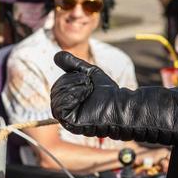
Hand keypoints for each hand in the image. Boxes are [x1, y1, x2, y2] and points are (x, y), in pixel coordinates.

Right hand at [50, 51, 177, 144]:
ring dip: (76, 86)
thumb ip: (73, 65)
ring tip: (89, 90)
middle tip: (89, 86)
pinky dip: (74, 94)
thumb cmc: (108, 93)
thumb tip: (57, 55)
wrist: (121, 104)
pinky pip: (61, 105)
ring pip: (57, 95)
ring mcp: (67, 118)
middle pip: (56, 88)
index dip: (71, 78)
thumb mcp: (89, 73)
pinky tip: (86, 95)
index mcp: (68, 103)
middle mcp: (65, 112)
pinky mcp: (70, 122)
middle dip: (74, 81)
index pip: (57, 86)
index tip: (87, 82)